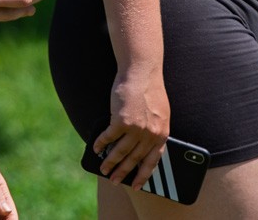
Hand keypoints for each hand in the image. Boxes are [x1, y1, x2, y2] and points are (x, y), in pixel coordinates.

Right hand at [90, 67, 169, 189]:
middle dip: (123, 172)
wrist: (142, 71)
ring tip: (103, 168)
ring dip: (110, 162)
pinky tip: (96, 148)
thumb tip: (144, 144)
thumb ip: (154, 129)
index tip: (136, 186)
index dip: (143, 175)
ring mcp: (136, 129)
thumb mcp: (160, 113)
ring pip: (120, 152)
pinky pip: (108, 137)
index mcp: (162, 134)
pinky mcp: (121, 121)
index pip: (153, 161)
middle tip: (115, 180)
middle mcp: (150, 134)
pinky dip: (101, 144)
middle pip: (134, 159)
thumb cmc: (150, 89)